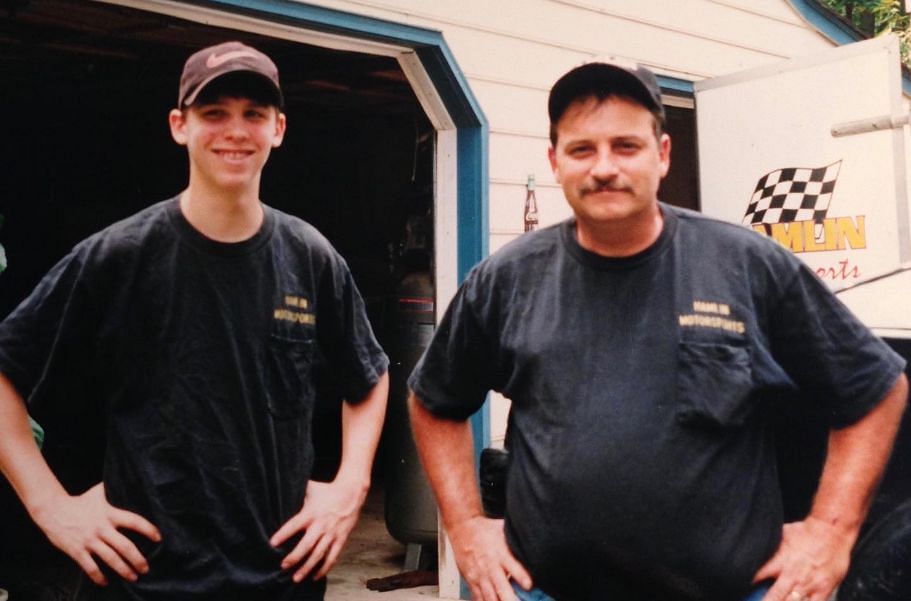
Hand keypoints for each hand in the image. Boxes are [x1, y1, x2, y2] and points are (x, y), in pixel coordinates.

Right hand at [31, 482, 160, 585]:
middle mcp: (101, 528)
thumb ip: (114, 488)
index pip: (134, 521)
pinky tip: (105, 582)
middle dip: (137, 559)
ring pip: (110, 559)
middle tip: (146, 568)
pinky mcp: (77, 550)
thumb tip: (130, 477)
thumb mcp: (99, 492)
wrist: (53, 510)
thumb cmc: (79, 501)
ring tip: (133, 577)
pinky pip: (90, 567)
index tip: (159, 538)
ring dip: (123, 570)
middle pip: (124, 546)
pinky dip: (98, 576)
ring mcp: (89, 540)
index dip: (148, 529)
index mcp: (110, 514)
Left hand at [270, 478, 366, 581]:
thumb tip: (280, 491)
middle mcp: (321, 525)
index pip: (294, 525)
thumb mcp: (311, 489)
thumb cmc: (327, 491)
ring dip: (307, 567)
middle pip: (307, 545)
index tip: (272, 543)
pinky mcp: (341, 539)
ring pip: (318, 554)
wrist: (351, 493)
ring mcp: (332, 533)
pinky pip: (332, 556)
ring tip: (296, 577)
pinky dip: (324, 568)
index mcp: (311, 513)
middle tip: (283, 565)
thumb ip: (296, 493)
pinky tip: (315, 576)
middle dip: (294, 557)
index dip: (283, 534)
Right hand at [448, 516, 531, 600]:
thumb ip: (517, 540)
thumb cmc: (485, 529)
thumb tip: (535, 541)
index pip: (513, 567)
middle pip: (501, 588)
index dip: (522, 577)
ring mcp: (480, 576)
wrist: (462, 528)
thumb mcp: (503, 529)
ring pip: (489, 597)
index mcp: (501, 553)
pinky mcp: (471, 581)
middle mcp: (490, 567)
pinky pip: (478, 597)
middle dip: (510, 599)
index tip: (529, 586)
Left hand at [753, 516, 854, 600]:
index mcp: (780, 561)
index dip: (747, 584)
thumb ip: (770, 547)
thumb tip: (756, 545)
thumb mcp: (782, 535)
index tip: (741, 588)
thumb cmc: (806, 531)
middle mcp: (792, 575)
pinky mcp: (823, 590)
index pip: (758, 576)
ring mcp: (808, 585)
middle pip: (774, 597)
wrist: (832, 531)